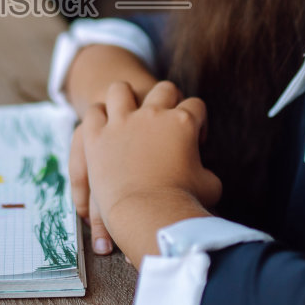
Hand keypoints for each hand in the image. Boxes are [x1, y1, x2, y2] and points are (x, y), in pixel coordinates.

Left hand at [78, 81, 221, 256]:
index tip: (195, 139)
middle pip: (164, 90)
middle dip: (169, 101)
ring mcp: (122, 122)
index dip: (198, 121)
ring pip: (121, 90)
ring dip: (126, 98)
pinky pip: (94, 112)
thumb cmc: (182, 203)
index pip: (196, 106)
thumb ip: (207, 171)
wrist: (147, 215)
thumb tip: (204, 173)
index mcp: (183, 123)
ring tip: (129, 113)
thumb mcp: (210, 186)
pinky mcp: (96, 136)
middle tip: (166, 122)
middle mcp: (152, 115)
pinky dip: (99, 117)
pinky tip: (104, 128)